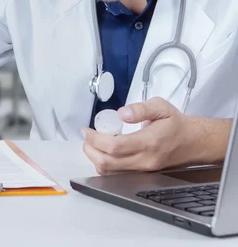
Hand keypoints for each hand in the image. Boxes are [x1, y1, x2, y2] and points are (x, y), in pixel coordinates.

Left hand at [82, 97, 200, 174]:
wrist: (194, 142)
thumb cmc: (177, 125)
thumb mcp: (160, 107)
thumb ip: (140, 108)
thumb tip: (122, 113)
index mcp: (149, 142)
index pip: (114, 147)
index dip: (95, 139)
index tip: (87, 131)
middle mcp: (145, 160)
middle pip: (107, 163)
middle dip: (90, 150)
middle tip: (87, 137)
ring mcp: (144, 170)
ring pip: (110, 172)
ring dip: (96, 158)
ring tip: (93, 144)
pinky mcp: (143, 174)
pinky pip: (117, 175)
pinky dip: (105, 165)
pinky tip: (104, 152)